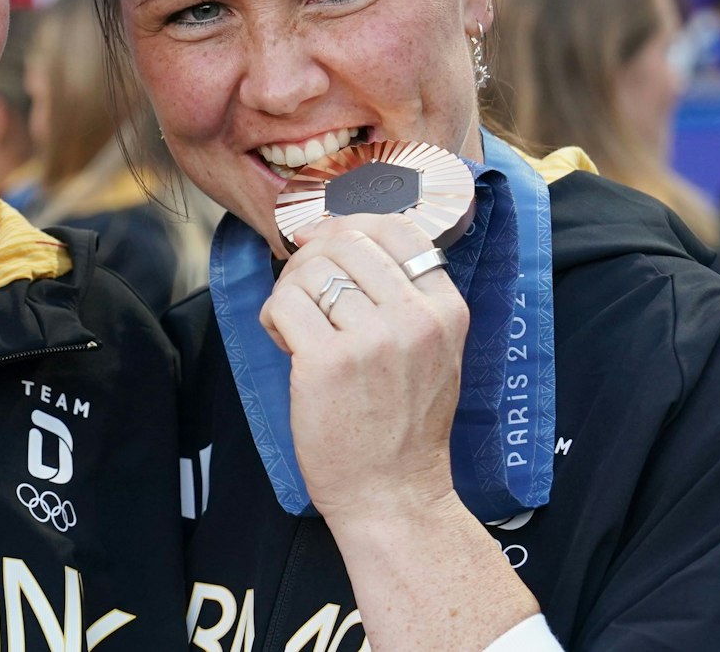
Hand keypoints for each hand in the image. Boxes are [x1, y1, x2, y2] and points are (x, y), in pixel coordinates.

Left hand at [259, 213, 469, 528]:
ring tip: (297, 327)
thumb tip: (342, 236)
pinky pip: (284, 303)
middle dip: (311, 257)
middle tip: (302, 291)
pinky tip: (285, 343)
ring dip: (290, 290)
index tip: (326, 243)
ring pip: (311, 270)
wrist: (394, 494)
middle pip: (346, 241)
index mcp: (445, 310)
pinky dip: (273, 318)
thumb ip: (402, 295)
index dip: (351, 226)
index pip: (397, 229)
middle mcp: (414, 319)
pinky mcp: (326, 362)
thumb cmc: (403, 425)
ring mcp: (372, 340)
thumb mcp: (432, 351)